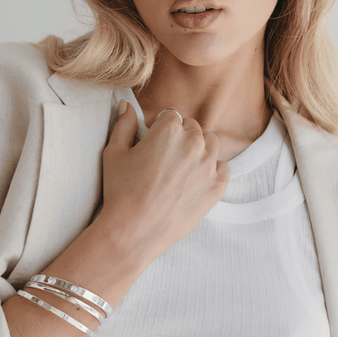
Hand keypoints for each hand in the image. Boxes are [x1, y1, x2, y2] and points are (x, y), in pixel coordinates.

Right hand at [99, 101, 230, 261]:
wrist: (134, 231)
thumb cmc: (120, 191)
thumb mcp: (114, 153)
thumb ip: (124, 124)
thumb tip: (127, 105)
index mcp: (169, 129)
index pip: (171, 116)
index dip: (159, 128)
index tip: (152, 143)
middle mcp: (194, 142)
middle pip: (192, 128)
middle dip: (180, 138)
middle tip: (164, 159)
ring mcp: (208, 165)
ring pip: (210, 144)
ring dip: (198, 150)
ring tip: (180, 168)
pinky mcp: (217, 187)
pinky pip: (223, 168)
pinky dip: (212, 171)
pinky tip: (195, 180)